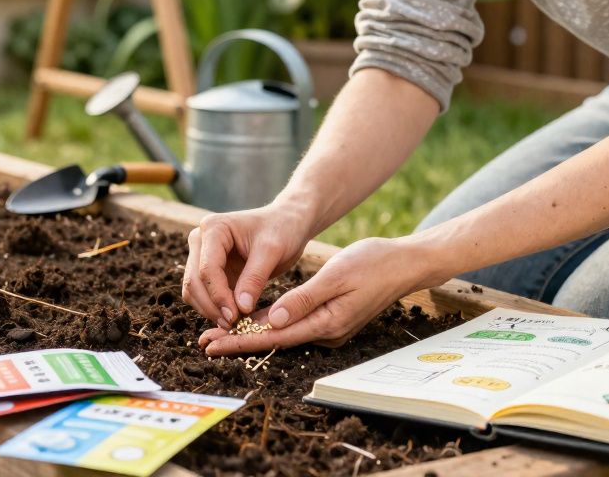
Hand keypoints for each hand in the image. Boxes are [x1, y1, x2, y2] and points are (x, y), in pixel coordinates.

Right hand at [181, 204, 314, 328]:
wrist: (287, 223)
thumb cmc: (282, 230)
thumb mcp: (272, 251)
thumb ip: (254, 278)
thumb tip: (240, 309)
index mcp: (214, 228)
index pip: (207, 269)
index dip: (218, 296)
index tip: (235, 317)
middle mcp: (201, 239)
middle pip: (194, 281)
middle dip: (211, 306)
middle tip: (233, 326)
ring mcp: (202, 255)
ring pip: (193, 290)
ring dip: (210, 310)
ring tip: (234, 324)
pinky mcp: (210, 269)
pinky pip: (203, 294)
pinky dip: (214, 308)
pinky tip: (233, 318)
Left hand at [197, 236, 440, 355]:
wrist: (405, 263)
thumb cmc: (373, 263)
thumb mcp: (336, 276)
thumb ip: (303, 299)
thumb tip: (271, 320)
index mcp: (326, 323)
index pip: (274, 336)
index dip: (240, 341)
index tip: (212, 344)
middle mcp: (324, 331)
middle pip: (273, 339)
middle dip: (237, 341)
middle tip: (203, 343)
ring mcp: (328, 326)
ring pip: (281, 332)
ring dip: (250, 332)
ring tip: (217, 334)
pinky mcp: (328, 317)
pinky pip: (292, 322)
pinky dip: (268, 322)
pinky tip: (248, 320)